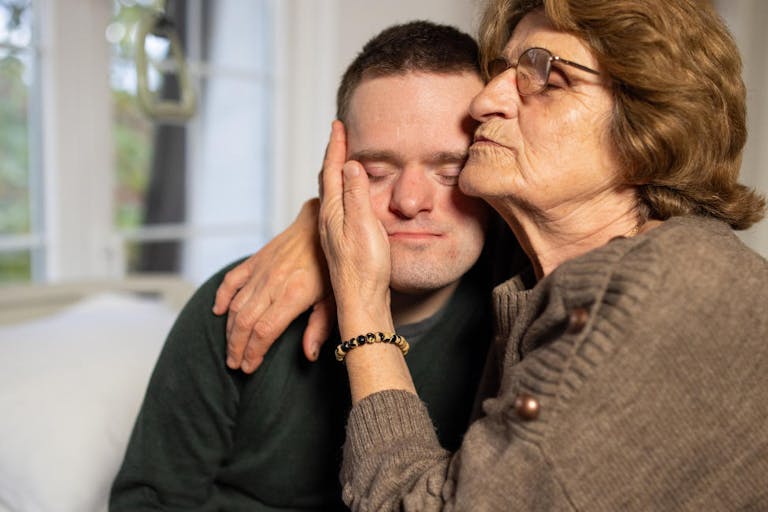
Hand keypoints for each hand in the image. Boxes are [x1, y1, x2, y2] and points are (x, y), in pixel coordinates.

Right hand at [212, 199, 333, 372]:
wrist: (323, 223)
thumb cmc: (334, 263)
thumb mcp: (336, 297)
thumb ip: (321, 326)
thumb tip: (309, 354)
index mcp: (294, 294)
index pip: (265, 330)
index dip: (254, 352)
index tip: (249, 367)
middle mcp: (274, 283)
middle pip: (245, 322)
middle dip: (237, 347)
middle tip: (234, 364)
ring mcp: (262, 270)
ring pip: (235, 306)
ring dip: (229, 330)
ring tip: (230, 349)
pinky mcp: (256, 260)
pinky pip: (232, 281)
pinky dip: (222, 297)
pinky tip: (217, 312)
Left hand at [318, 120, 392, 336]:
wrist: (361, 301)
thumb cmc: (364, 267)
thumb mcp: (363, 225)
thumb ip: (356, 195)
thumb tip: (350, 164)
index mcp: (333, 210)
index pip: (334, 170)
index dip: (337, 146)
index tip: (338, 125)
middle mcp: (329, 219)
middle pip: (329, 178)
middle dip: (334, 155)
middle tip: (338, 135)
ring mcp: (334, 232)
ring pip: (333, 193)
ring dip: (337, 172)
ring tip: (342, 159)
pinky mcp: (342, 243)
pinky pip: (339, 207)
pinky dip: (343, 192)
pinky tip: (347, 200)